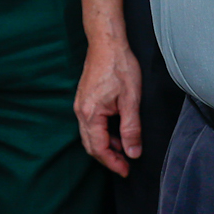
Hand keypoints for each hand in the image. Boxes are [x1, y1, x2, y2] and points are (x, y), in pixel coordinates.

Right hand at [74, 35, 144, 175]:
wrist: (106, 42)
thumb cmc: (119, 66)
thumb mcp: (131, 100)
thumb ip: (131, 129)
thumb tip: (132, 152)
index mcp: (91, 114)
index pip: (99, 148)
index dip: (113, 163)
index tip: (126, 171)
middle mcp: (81, 111)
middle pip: (91, 145)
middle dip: (108, 158)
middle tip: (126, 165)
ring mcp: (81, 105)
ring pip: (90, 135)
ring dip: (106, 145)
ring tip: (125, 148)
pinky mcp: (84, 99)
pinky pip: (90, 124)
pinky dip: (103, 133)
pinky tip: (117, 131)